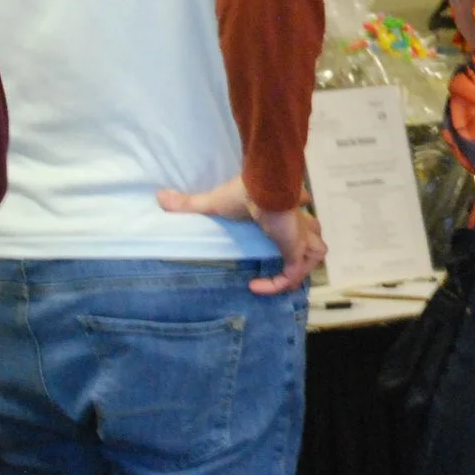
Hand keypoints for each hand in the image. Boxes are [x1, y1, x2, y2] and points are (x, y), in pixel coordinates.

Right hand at [158, 178, 328, 293]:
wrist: (263, 187)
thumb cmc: (243, 192)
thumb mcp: (213, 202)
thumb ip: (189, 203)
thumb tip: (159, 196)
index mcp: (283, 211)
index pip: (299, 219)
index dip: (294, 228)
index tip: (271, 237)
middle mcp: (296, 223)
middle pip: (312, 237)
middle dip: (303, 250)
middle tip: (283, 265)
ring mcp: (300, 237)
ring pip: (315, 252)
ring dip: (300, 266)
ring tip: (279, 277)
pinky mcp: (296, 250)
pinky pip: (293, 274)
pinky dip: (279, 284)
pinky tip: (256, 287)